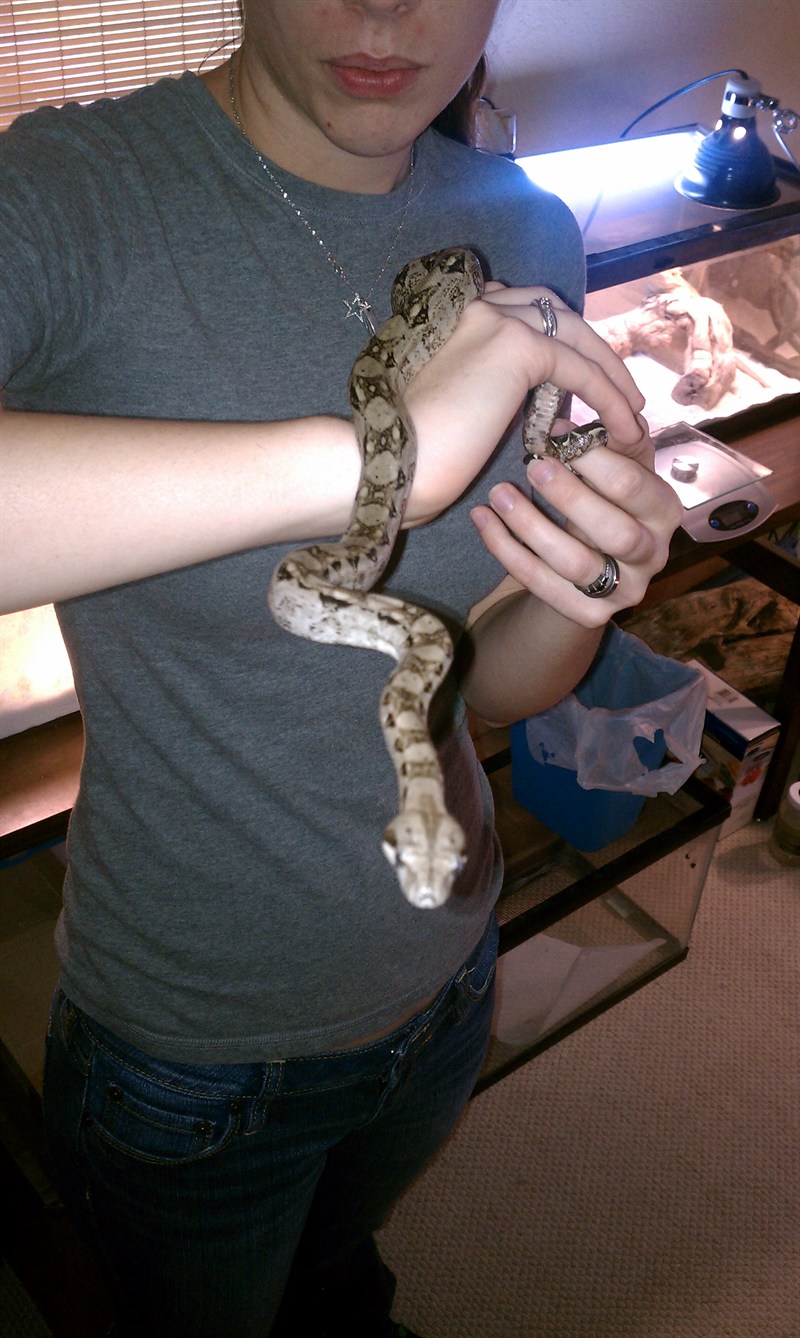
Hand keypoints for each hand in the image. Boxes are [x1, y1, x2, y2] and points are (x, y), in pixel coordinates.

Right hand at [403, 286, 647, 524]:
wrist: (382, 462)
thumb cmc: (404, 454)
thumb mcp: (449, 406)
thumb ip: (483, 387)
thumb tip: (517, 402)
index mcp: (450, 313)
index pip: (518, 310)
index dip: (554, 340)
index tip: (580, 374)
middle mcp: (473, 305)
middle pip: (552, 312)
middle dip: (590, 349)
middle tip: (618, 388)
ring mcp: (494, 319)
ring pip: (574, 333)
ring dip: (609, 370)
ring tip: (632, 409)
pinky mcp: (516, 347)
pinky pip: (581, 369)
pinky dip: (608, 396)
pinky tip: (624, 425)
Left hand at [470, 415, 682, 625]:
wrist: (591, 568)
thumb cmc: (603, 503)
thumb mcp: (616, 470)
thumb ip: (605, 443)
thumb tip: (562, 420)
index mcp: (664, 509)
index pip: (632, 484)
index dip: (592, 458)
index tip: (552, 432)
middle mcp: (654, 554)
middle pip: (614, 530)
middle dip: (569, 496)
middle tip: (532, 464)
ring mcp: (624, 590)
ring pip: (575, 562)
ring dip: (532, 525)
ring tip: (498, 494)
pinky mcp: (590, 614)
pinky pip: (542, 584)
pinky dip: (507, 551)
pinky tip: (482, 520)